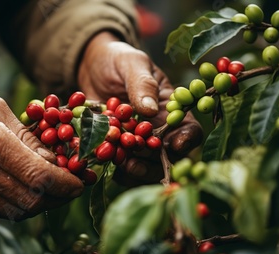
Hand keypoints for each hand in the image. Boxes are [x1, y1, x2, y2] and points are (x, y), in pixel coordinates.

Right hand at [0, 84, 82, 219]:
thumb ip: (27, 137)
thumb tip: (55, 158)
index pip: (39, 176)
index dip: (66, 184)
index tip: (80, 182)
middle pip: (32, 199)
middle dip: (59, 197)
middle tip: (72, 188)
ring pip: (18, 211)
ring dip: (42, 204)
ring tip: (54, 191)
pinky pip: (0, 211)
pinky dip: (20, 205)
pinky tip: (29, 192)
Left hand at [78, 32, 202, 185]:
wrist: (90, 65)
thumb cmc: (117, 59)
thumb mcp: (131, 63)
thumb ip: (142, 84)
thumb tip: (149, 110)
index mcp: (170, 108)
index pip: (188, 128)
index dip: (186, 139)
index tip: (174, 145)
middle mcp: (157, 129)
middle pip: (166, 155)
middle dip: (153, 162)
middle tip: (136, 161)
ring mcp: (136, 140)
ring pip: (145, 165)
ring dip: (135, 170)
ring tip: (121, 164)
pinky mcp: (115, 146)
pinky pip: (120, 164)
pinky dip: (114, 167)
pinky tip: (103, 161)